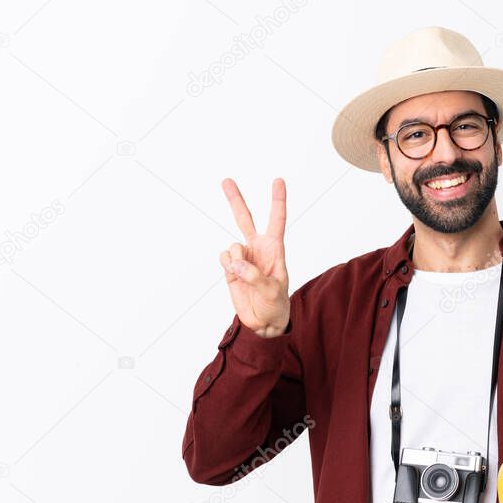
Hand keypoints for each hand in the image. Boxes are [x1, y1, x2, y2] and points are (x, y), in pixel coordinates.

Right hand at [219, 177, 290, 337]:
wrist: (264, 322)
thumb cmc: (276, 304)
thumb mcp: (272, 290)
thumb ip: (254, 275)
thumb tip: (236, 262)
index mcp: (275, 249)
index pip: (277, 220)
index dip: (277, 200)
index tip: (278, 180)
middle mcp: (257, 248)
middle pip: (245, 218)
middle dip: (235, 199)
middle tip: (226, 180)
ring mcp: (243, 257)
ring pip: (232, 245)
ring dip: (236, 259)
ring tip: (244, 275)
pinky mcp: (230, 268)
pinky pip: (224, 257)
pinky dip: (227, 265)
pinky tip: (234, 274)